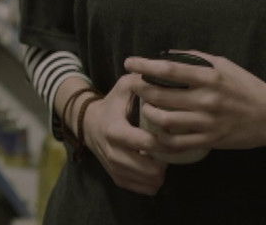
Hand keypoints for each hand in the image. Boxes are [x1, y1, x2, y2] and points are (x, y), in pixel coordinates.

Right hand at [82, 74, 166, 195]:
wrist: (88, 123)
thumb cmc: (113, 104)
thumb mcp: (123, 87)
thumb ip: (142, 81)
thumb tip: (164, 76)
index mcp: (115, 130)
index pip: (146, 143)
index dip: (166, 142)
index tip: (176, 135)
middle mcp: (112, 152)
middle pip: (149, 169)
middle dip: (167, 161)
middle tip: (174, 149)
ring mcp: (114, 168)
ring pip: (148, 182)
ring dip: (162, 173)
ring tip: (166, 158)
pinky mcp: (117, 178)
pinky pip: (143, 189)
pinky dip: (153, 182)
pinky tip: (156, 167)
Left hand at [125, 51, 265, 154]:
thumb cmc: (246, 86)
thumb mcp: (224, 65)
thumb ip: (196, 59)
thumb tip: (168, 54)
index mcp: (210, 77)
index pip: (169, 69)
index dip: (145, 65)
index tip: (129, 62)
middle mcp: (207, 100)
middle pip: (161, 95)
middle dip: (141, 89)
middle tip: (134, 85)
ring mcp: (208, 122)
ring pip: (164, 120)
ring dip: (148, 113)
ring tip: (145, 107)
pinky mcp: (210, 140)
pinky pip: (177, 143)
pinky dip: (161, 138)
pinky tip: (154, 132)